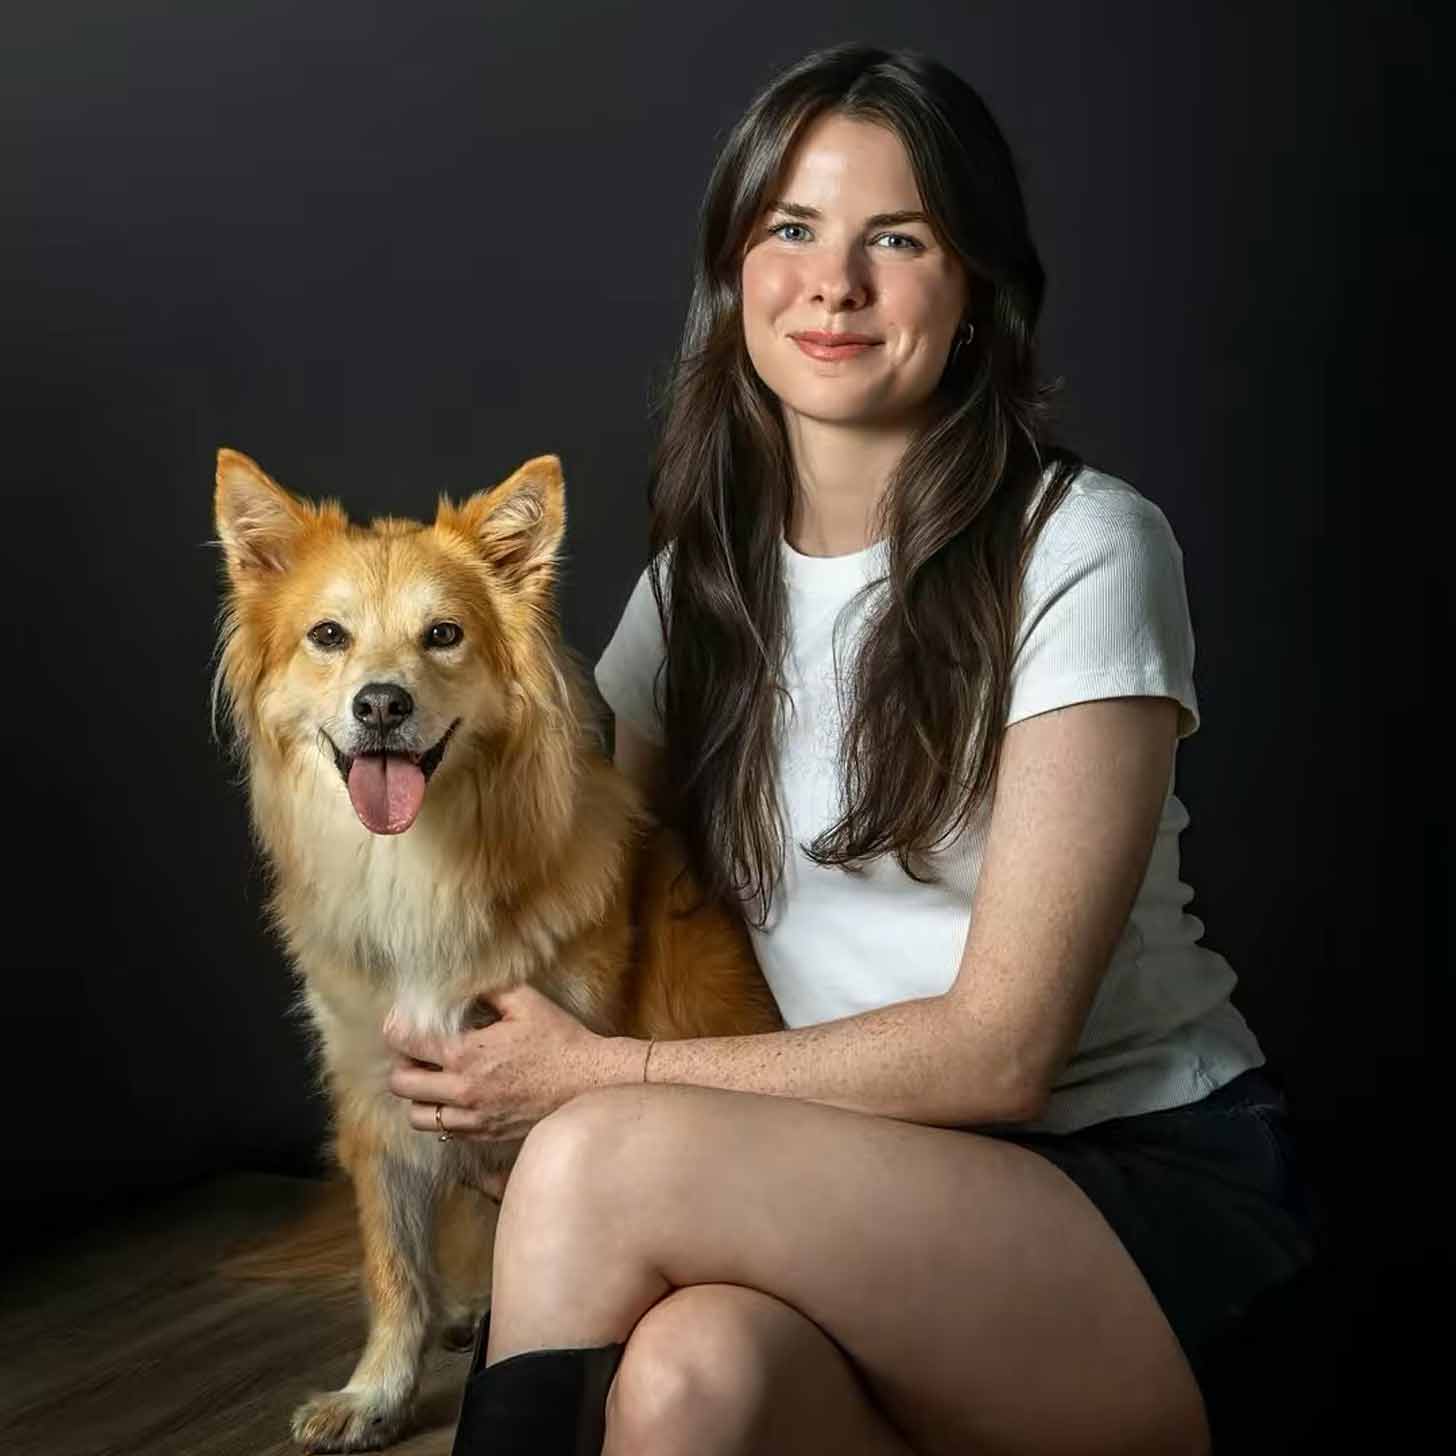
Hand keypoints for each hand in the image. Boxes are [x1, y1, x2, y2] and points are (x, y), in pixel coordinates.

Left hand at [383, 982, 631, 1143]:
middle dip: (403, 1063)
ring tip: (436, 1077)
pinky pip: (444, 1130)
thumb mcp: (526, 1002)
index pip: (405, 1041)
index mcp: (468, 1054)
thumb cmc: (560, 1040)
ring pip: (417, 1115)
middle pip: (400, 1084)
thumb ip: (487, 988)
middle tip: (419, 1050)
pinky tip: (459, 1094)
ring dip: (419, 1094)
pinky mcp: (484, 1134)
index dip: (398, 1025)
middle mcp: (463, 1091)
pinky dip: (442, 1113)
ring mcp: (473, 1118)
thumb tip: (459, 978)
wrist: (590, 1084)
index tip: (405, 1018)